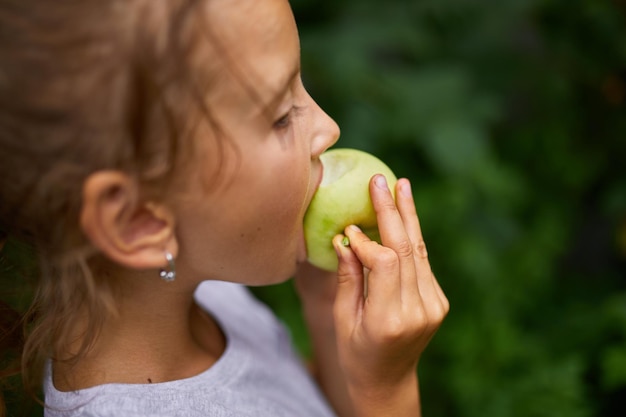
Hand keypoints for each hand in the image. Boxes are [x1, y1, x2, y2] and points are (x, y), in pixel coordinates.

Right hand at [332, 175, 448, 402]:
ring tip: (400, 186)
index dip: (367, 241)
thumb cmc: (356, 354)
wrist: (389, 381)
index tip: (348, 229)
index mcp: (389, 320)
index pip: (384, 263)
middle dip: (391, 212)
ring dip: (408, 216)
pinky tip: (403, 215)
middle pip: (406, 249)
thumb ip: (348, 278)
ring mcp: (433, 305)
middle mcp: (417, 310)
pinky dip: (410, 236)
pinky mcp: (438, 301)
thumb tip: (345, 238)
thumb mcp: (344, 320)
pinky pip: (422, 261)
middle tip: (380, 181)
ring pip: (418, 250)